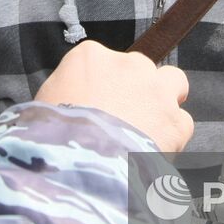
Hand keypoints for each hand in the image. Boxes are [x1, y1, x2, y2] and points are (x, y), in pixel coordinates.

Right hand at [33, 40, 193, 152]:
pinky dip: (173, 138)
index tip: (96, 106)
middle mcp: (128, 64)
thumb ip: (60, 97)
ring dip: (164, 103)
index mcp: (89, 57)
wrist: (80, 166)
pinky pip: (182, 122)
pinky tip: (155, 153)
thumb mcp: (41, 108)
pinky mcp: (175, 119)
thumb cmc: (51, 138)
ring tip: (148, 130)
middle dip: (135, 90)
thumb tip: (66, 106)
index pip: (101, 62)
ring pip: (173, 83)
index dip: (101, 86)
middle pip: (139, 68)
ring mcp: (155, 89)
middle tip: (122, 119)